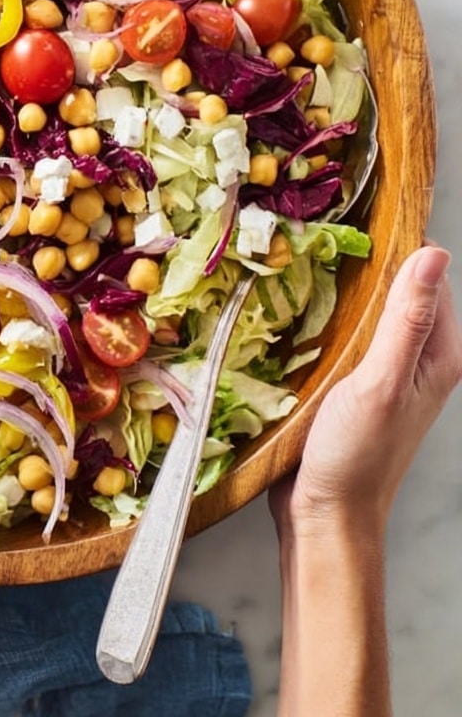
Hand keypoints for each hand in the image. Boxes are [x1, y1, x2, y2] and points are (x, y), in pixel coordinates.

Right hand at [270, 244, 461, 538]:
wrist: (324, 515)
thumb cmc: (356, 455)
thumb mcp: (381, 381)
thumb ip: (406, 320)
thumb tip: (432, 254)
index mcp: (439, 354)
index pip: (429, 276)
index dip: (398, 244)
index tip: (356, 221)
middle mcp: (418, 357)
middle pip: (397, 287)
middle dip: (363, 262)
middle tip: (318, 238)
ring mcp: (384, 369)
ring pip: (366, 307)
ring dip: (338, 288)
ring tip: (301, 264)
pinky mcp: (353, 380)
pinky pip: (342, 331)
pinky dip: (322, 315)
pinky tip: (295, 306)